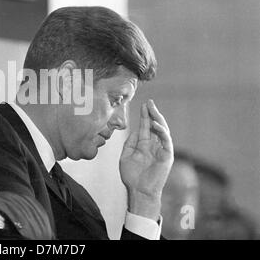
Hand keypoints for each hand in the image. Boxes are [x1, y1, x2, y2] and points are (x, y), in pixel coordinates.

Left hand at [119, 99, 173, 220]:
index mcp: (144, 145)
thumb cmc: (131, 176)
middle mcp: (154, 145)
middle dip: (152, 113)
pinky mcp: (167, 156)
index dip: (145, 116)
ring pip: (163, 130)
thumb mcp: (126, 156)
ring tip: (152, 110)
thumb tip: (135, 130)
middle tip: (149, 102)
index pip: (146, 127)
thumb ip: (130, 143)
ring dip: (158, 119)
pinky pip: (166, 141)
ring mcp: (161, 150)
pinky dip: (162, 132)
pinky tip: (155, 125)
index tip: (144, 105)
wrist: (138, 190)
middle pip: (155, 125)